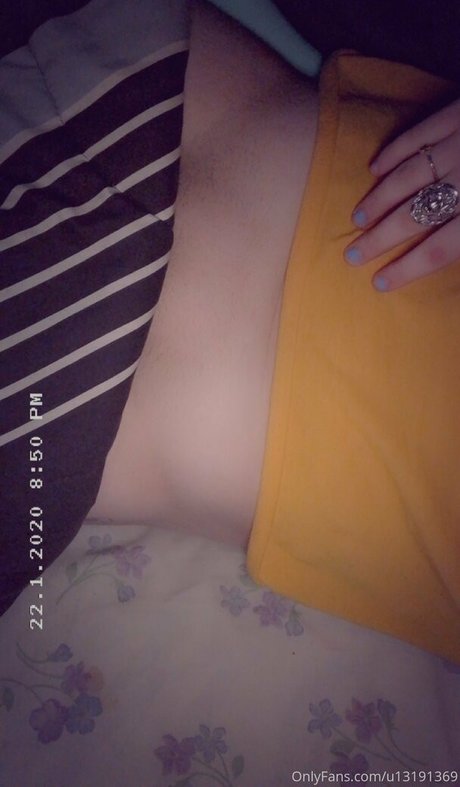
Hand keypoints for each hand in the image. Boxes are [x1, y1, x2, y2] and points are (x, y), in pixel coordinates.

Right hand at [344, 98, 459, 291]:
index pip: (440, 248)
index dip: (407, 268)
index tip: (379, 283)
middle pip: (415, 215)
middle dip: (380, 238)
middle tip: (351, 255)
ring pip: (409, 175)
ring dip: (379, 198)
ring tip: (356, 218)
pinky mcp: (459, 110)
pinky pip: (418, 132)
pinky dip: (394, 151)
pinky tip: (374, 167)